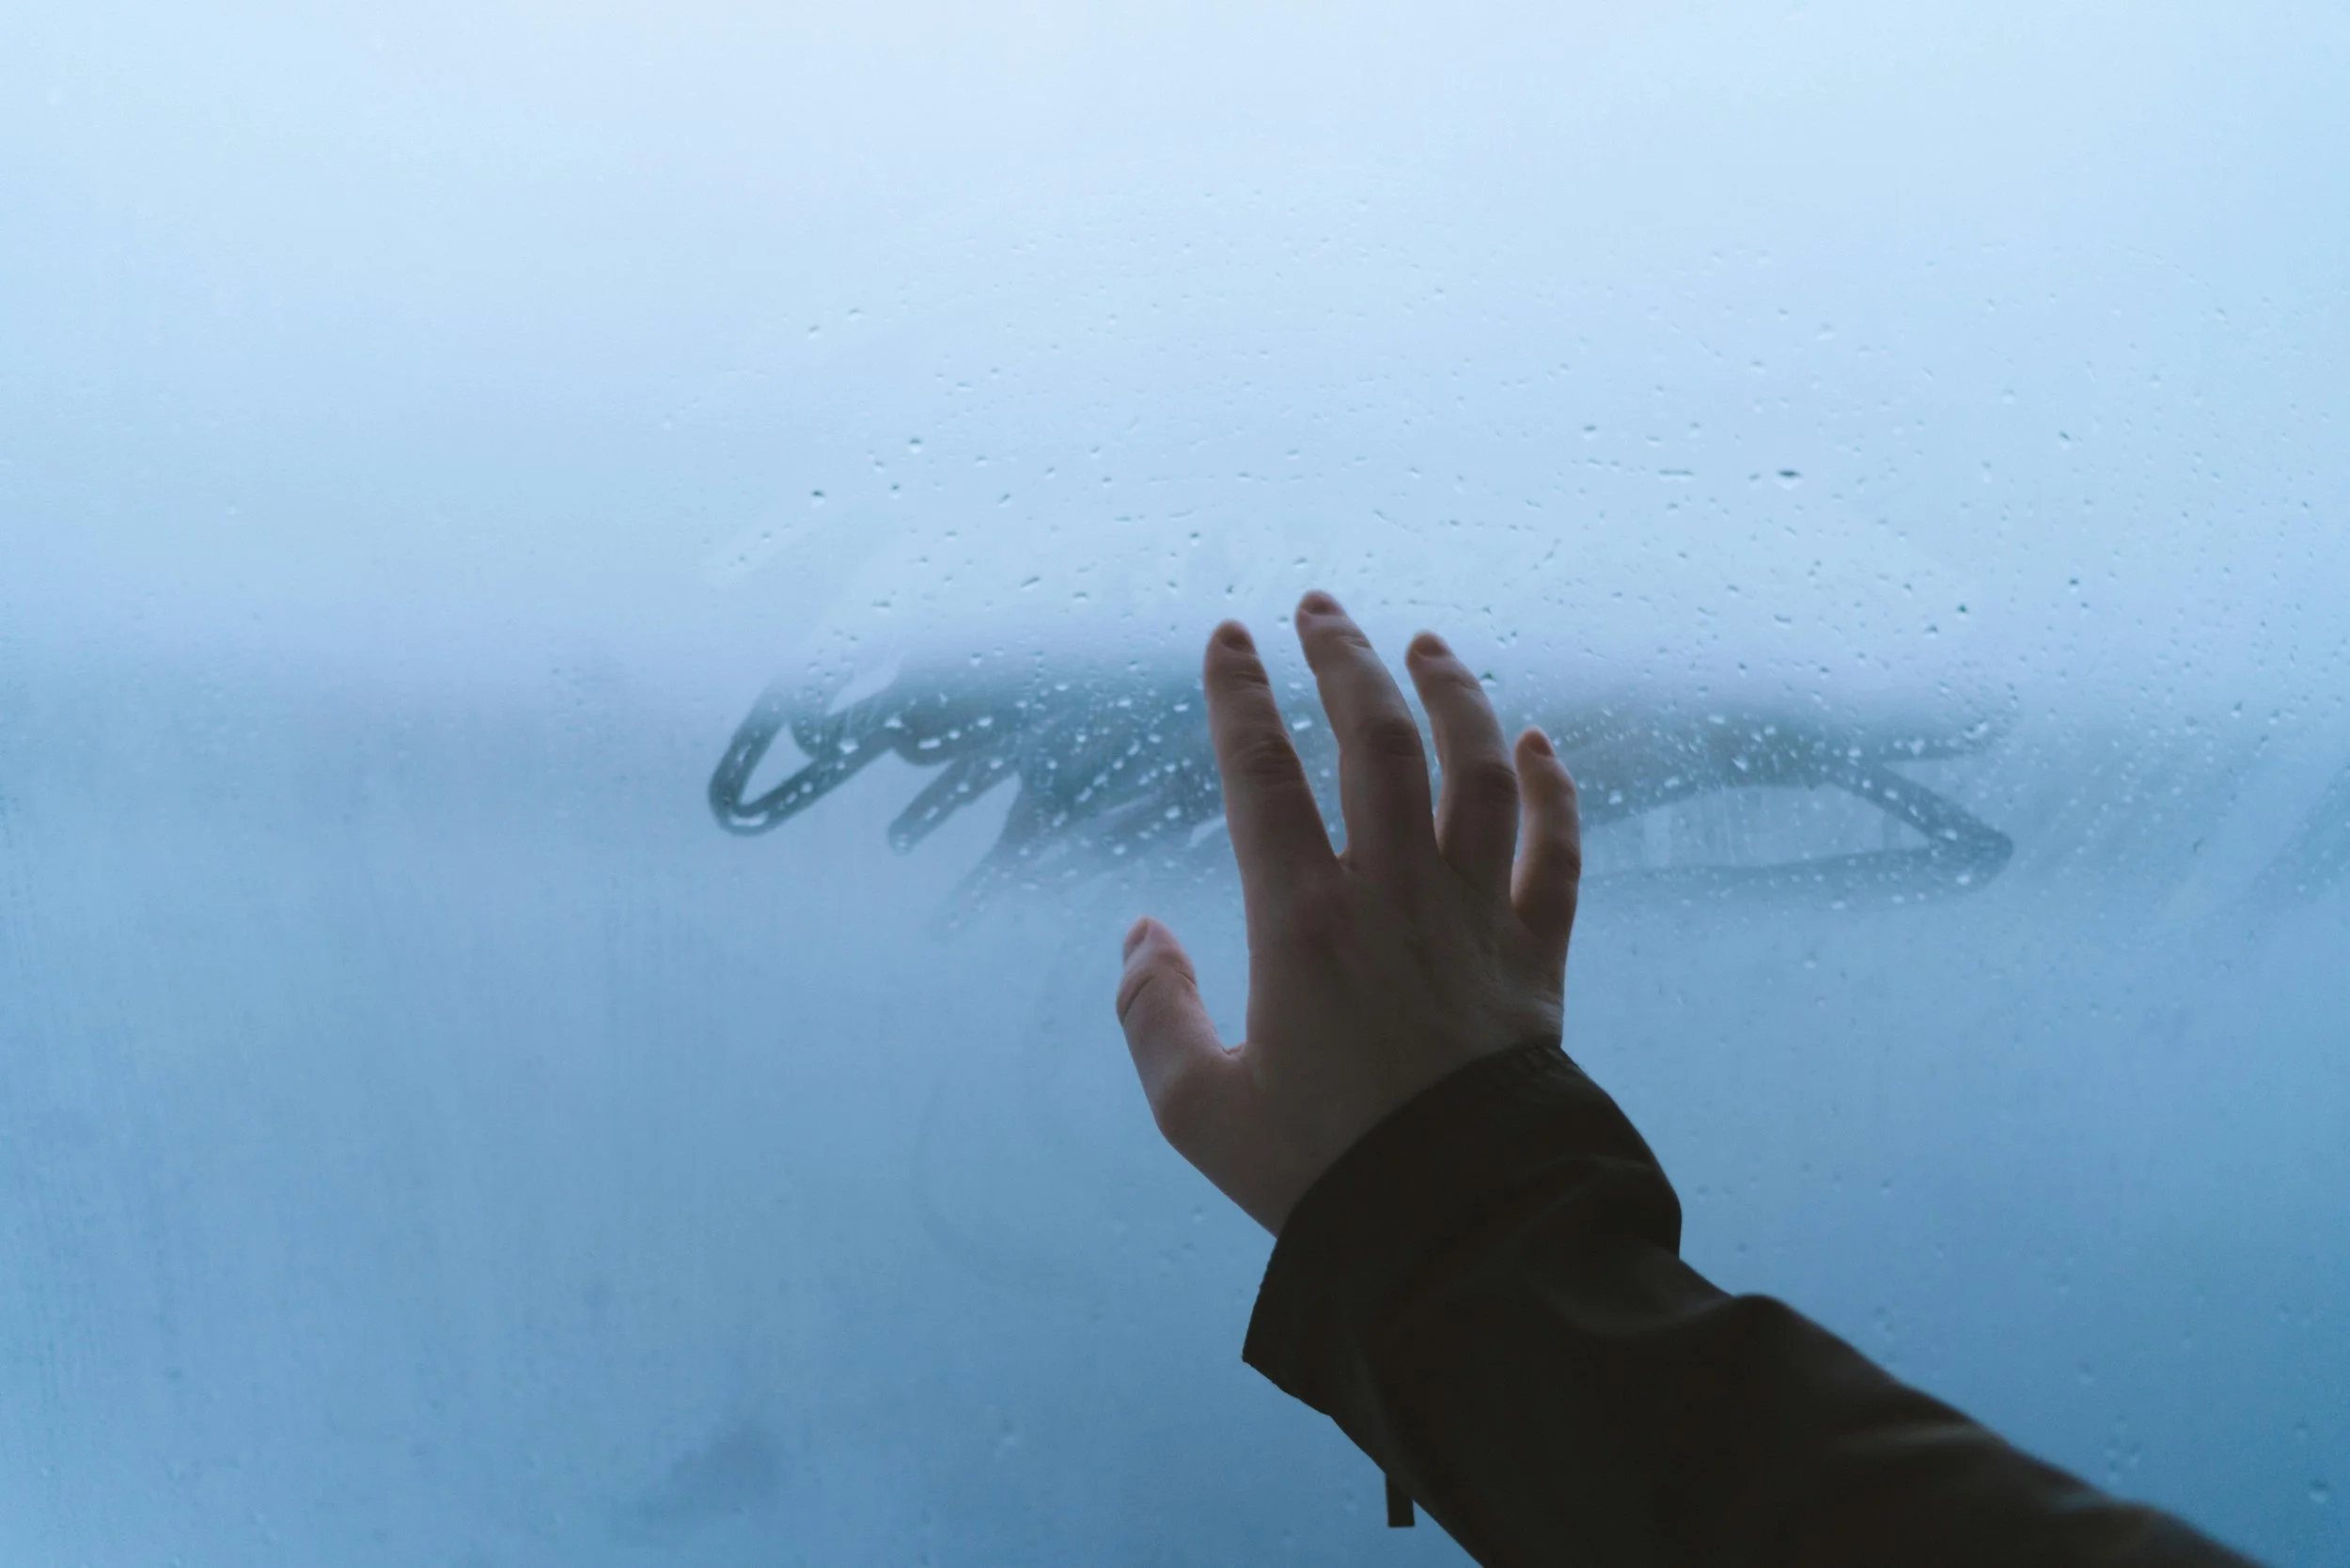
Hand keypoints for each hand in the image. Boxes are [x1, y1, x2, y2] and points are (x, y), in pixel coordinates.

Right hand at [1114, 591, 1583, 1234]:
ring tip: (1425, 646)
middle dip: (1345, 659)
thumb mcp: (1199, 1111)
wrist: (1455, 1230)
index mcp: (1301, 924)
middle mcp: (1392, 897)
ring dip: (1453, 696)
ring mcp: (1473, 921)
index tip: (1226, 638)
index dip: (1239, 695)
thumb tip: (1143, 935)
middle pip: (1377, 742)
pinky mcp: (1534, 961)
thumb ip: (1156, 1013)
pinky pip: (1554, 855)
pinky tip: (1537, 745)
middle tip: (1321, 607)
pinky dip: (1553, 792)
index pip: (1261, 775)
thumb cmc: (1320, 1173)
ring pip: (1476, 774)